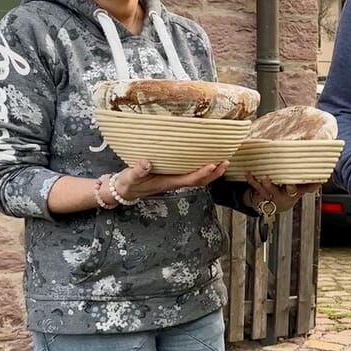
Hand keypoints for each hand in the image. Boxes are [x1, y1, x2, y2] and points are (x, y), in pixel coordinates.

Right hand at [110, 158, 227, 200]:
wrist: (124, 190)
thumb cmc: (127, 184)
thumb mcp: (129, 178)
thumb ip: (137, 171)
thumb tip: (146, 163)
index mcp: (167, 183)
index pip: (189, 179)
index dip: (201, 173)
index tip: (212, 165)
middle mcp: (174, 182)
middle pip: (199, 181)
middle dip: (213, 173)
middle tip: (225, 162)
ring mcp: (174, 180)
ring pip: (197, 178)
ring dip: (211, 172)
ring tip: (223, 161)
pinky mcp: (171, 176)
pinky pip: (190, 173)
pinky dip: (201, 168)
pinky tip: (206, 160)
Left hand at [245, 172, 318, 213]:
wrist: (270, 207)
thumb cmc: (284, 192)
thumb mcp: (297, 186)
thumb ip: (306, 178)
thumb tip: (317, 164)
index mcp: (297, 190)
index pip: (308, 187)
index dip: (312, 184)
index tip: (318, 180)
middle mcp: (287, 195)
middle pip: (291, 191)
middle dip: (290, 186)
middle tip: (289, 182)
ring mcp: (275, 197)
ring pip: (272, 190)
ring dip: (268, 184)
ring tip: (265, 177)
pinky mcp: (262, 197)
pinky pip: (257, 189)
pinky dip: (252, 180)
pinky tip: (249, 173)